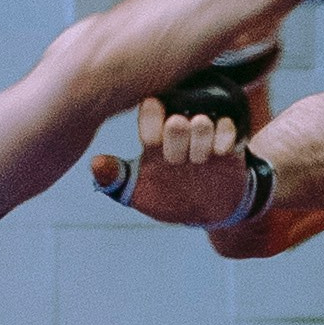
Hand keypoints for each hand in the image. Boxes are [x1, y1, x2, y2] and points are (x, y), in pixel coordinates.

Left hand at [88, 91, 250, 224]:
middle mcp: (177, 130)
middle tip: (177, 160)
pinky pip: (227, 127)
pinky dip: (223, 140)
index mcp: (153, 139)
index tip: (153, 142)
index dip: (151, 123)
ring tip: (199, 160)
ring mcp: (203, 134)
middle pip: (175, 121)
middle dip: (176, 140)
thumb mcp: (140, 194)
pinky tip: (219, 154)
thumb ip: (116, 179)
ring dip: (200, 143)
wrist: (208, 210)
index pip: (148, 114)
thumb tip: (95, 164)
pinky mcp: (228, 140)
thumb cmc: (169, 198)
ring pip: (202, 122)